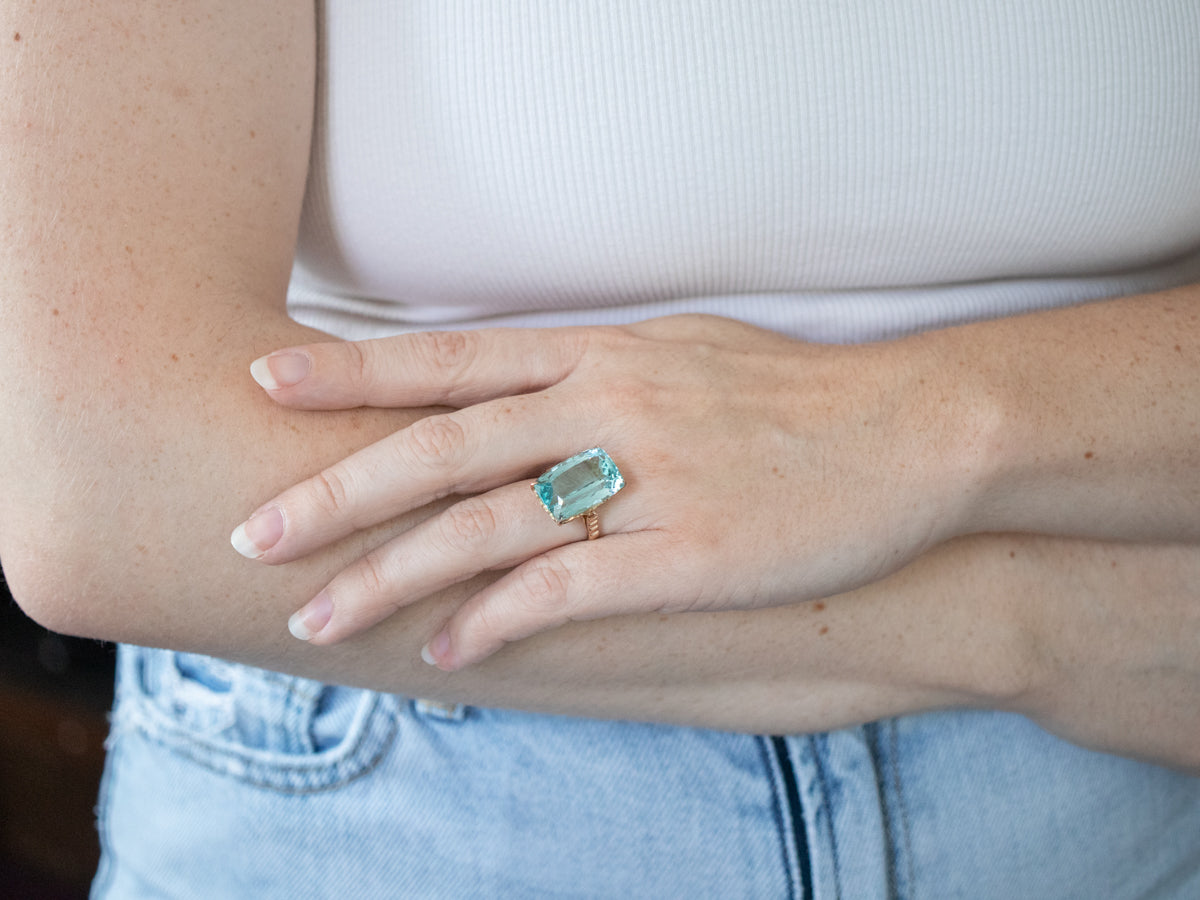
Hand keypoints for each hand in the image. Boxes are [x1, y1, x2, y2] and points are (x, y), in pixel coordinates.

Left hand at [232, 314, 976, 668]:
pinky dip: (498, 619)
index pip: (453, 358)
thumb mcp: (682, 350)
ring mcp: (650, 480)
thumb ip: (594, 367)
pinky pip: (570, 588)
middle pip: (447, 446)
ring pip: (489, 527)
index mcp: (604, 351)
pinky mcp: (692, 555)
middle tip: (253, 527)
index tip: (268, 378)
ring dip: (394, 573)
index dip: (356, 371)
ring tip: (318, 614)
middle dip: (340, 489)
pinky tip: (447, 651)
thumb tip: (520, 386)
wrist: (915, 430)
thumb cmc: (794, 395)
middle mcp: (612, 405)